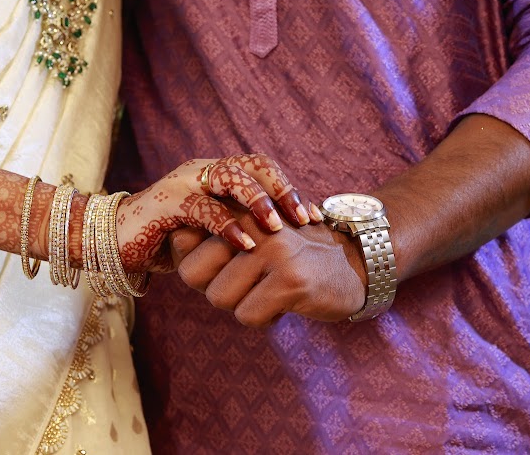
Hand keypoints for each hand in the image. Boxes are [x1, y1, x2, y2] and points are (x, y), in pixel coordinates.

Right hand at [116, 153, 322, 272]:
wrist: (112, 242)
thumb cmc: (162, 240)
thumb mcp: (206, 233)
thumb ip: (234, 228)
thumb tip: (279, 247)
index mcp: (213, 174)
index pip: (260, 168)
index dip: (289, 189)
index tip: (314, 217)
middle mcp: (201, 171)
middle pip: (252, 165)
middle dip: (282, 190)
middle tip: (304, 218)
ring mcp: (183, 182)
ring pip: (230, 178)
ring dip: (259, 202)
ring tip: (278, 227)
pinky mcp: (167, 202)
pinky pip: (203, 208)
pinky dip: (228, 225)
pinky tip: (246, 243)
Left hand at [172, 210, 365, 324]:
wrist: (356, 264)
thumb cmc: (292, 255)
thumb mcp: (254, 236)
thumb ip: (215, 236)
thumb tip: (174, 241)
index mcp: (239, 210)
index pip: (183, 244)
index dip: (198, 268)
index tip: (224, 270)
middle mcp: (253, 224)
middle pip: (192, 274)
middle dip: (214, 290)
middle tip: (246, 287)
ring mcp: (272, 250)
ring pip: (218, 298)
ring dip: (241, 306)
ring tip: (268, 293)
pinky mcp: (291, 280)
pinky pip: (247, 316)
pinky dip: (263, 320)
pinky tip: (283, 305)